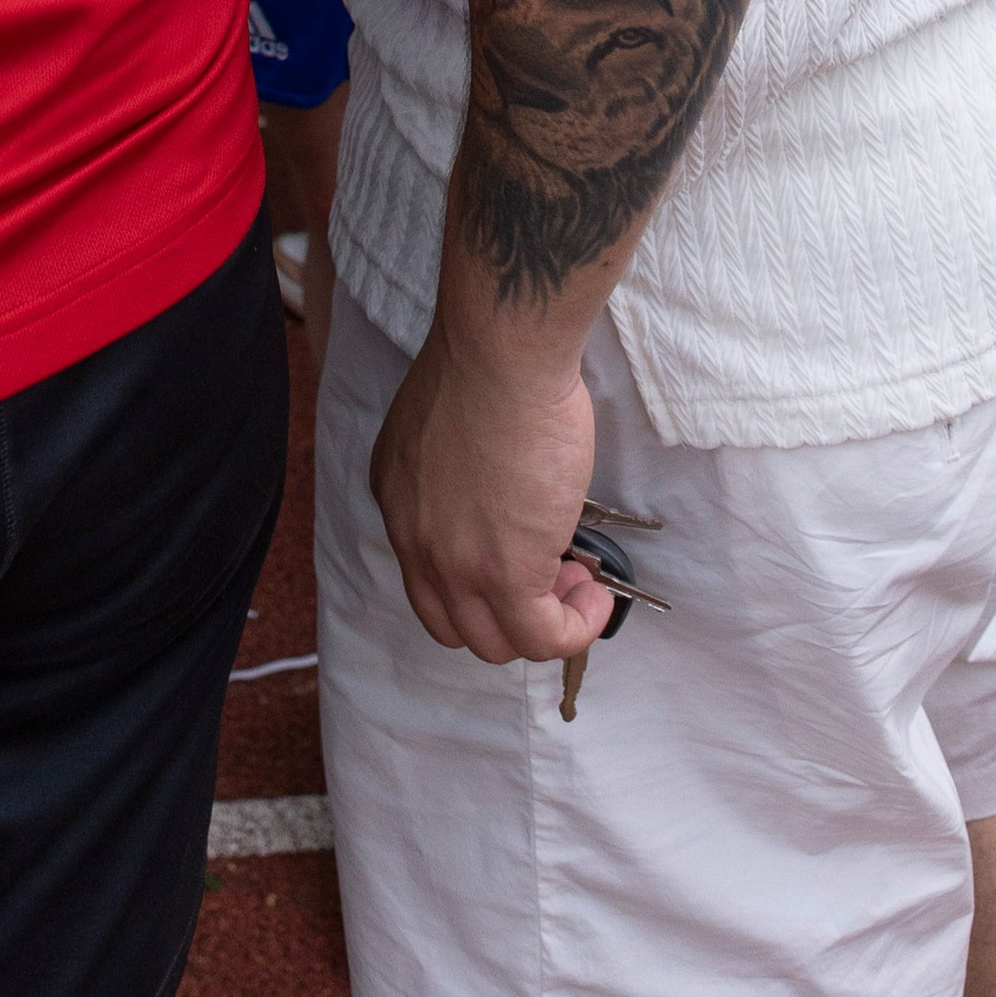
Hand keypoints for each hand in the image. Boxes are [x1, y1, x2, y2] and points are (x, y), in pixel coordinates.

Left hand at [369, 323, 614, 665]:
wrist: (501, 354)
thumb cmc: (487, 366)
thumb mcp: (449, 433)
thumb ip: (464, 480)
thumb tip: (510, 503)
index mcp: (399, 502)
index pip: (427, 579)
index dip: (479, 583)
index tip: (522, 556)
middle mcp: (415, 541)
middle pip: (454, 624)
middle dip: (509, 612)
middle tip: (555, 572)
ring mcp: (455, 564)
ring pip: (496, 642)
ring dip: (544, 623)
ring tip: (579, 582)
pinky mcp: (506, 574)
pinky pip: (543, 638)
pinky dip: (575, 628)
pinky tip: (595, 594)